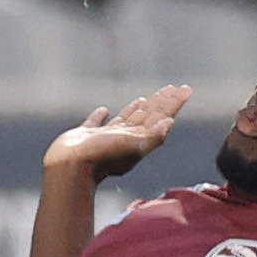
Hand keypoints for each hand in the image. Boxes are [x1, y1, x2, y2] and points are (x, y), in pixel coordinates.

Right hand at [42, 85, 192, 180]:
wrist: (71, 168)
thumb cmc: (102, 158)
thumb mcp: (133, 147)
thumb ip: (154, 136)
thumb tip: (170, 123)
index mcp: (138, 140)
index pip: (161, 118)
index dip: (173, 104)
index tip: (185, 89)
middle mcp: (124, 139)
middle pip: (147, 117)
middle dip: (161, 103)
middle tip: (172, 88)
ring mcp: (105, 137)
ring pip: (125, 119)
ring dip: (136, 109)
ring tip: (144, 99)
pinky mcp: (86, 136)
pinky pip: (96, 122)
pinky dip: (101, 116)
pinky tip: (104, 110)